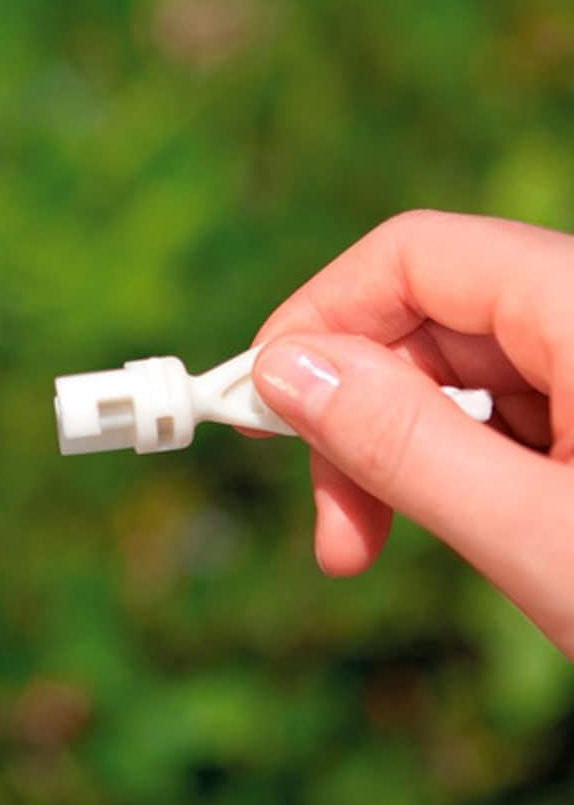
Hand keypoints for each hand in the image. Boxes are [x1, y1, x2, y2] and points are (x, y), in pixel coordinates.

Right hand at [249, 210, 573, 656]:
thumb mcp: (542, 538)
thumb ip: (402, 443)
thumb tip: (285, 369)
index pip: (411, 255)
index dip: (317, 319)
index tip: (262, 409)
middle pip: (423, 319)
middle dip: (352, 415)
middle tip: (332, 535)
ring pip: (453, 376)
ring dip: (396, 454)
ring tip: (381, 549)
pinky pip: (498, 417)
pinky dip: (451, 471)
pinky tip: (468, 531)